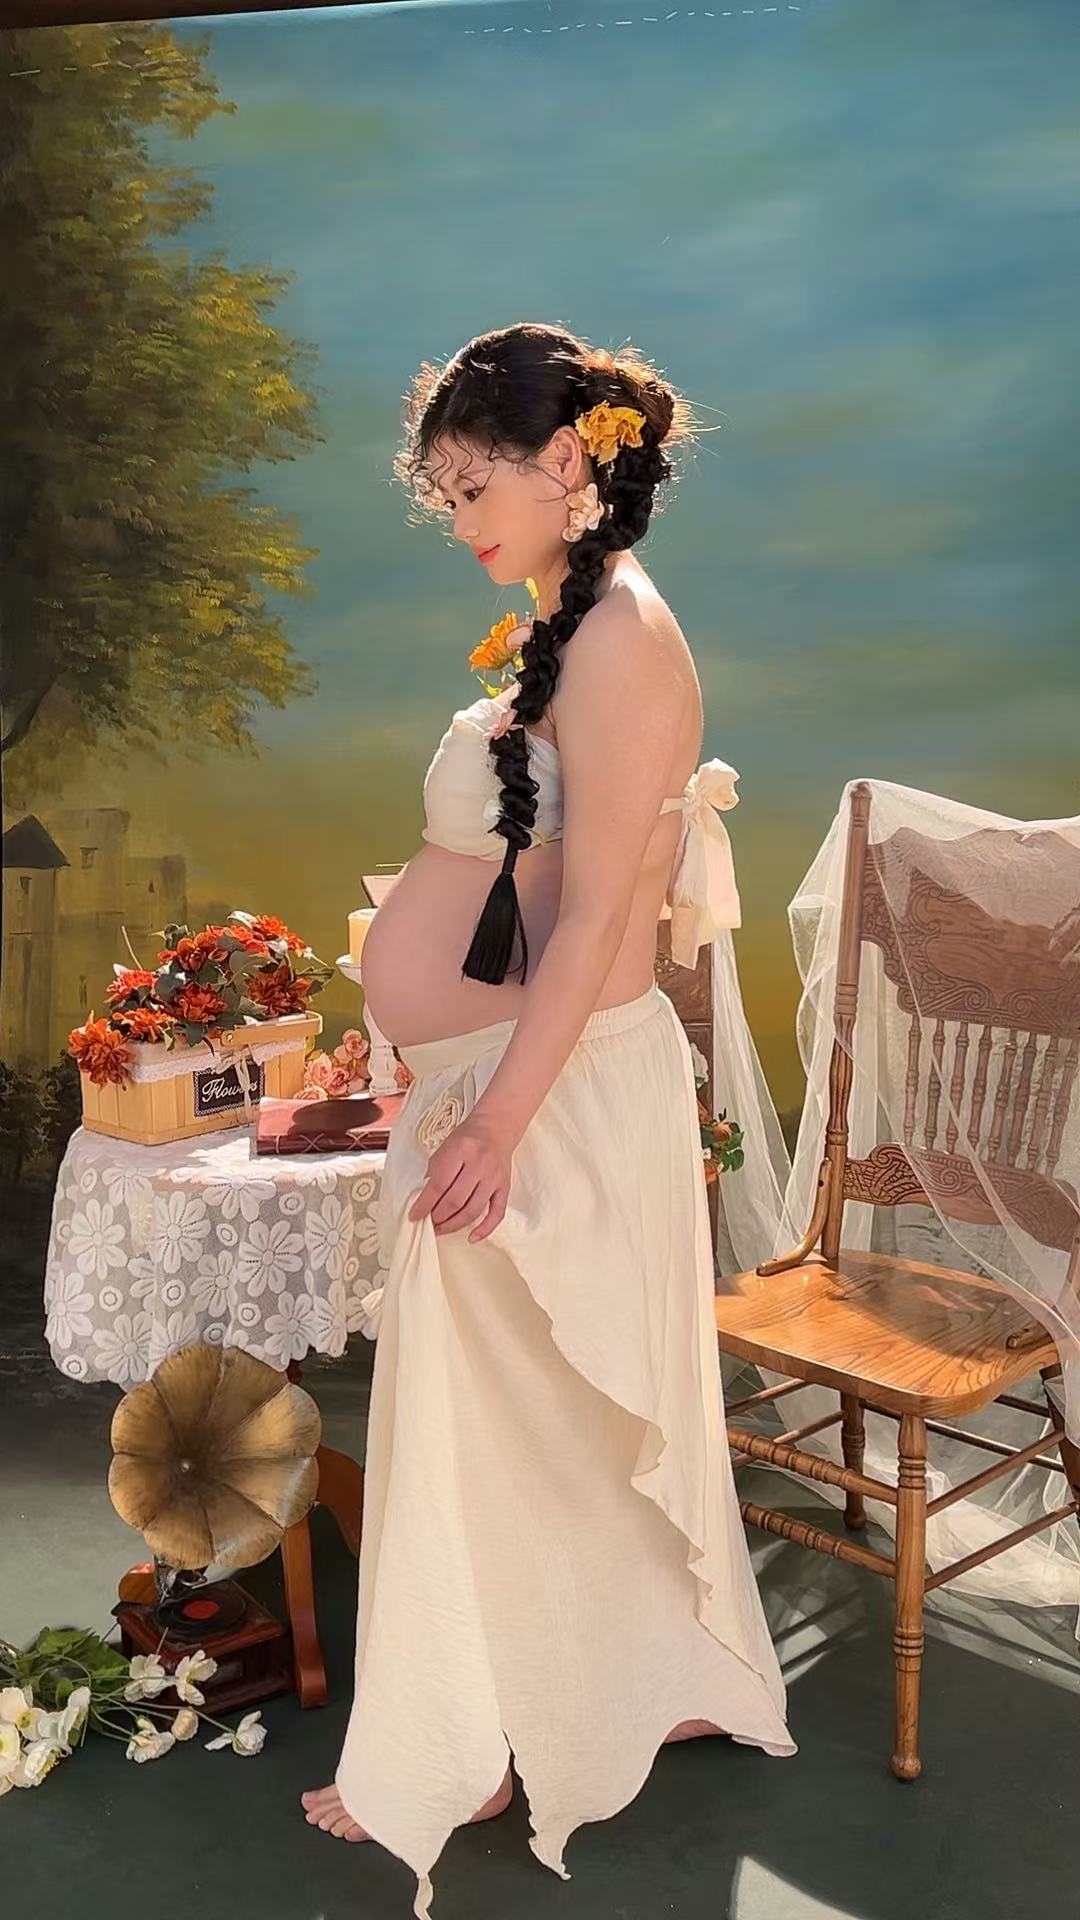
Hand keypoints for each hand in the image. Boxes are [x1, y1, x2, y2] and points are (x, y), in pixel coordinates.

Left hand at [407, 1111, 513, 1242]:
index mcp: (461, 1150)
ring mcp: (494, 1178)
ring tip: (441, 1229)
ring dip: (454, 1225)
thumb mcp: (445, 1147)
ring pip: (473, 1210)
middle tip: (429, 1222)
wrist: (496, 1128)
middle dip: (438, 1216)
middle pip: (455, 1200)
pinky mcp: (505, 1187)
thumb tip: (425, 1201)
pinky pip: (497, 1213)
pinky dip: (484, 1229)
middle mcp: (480, 1164)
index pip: (438, 1185)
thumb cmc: (467, 1138)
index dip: (424, 1204)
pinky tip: (471, 1237)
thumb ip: (435, 1172)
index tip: (414, 1216)